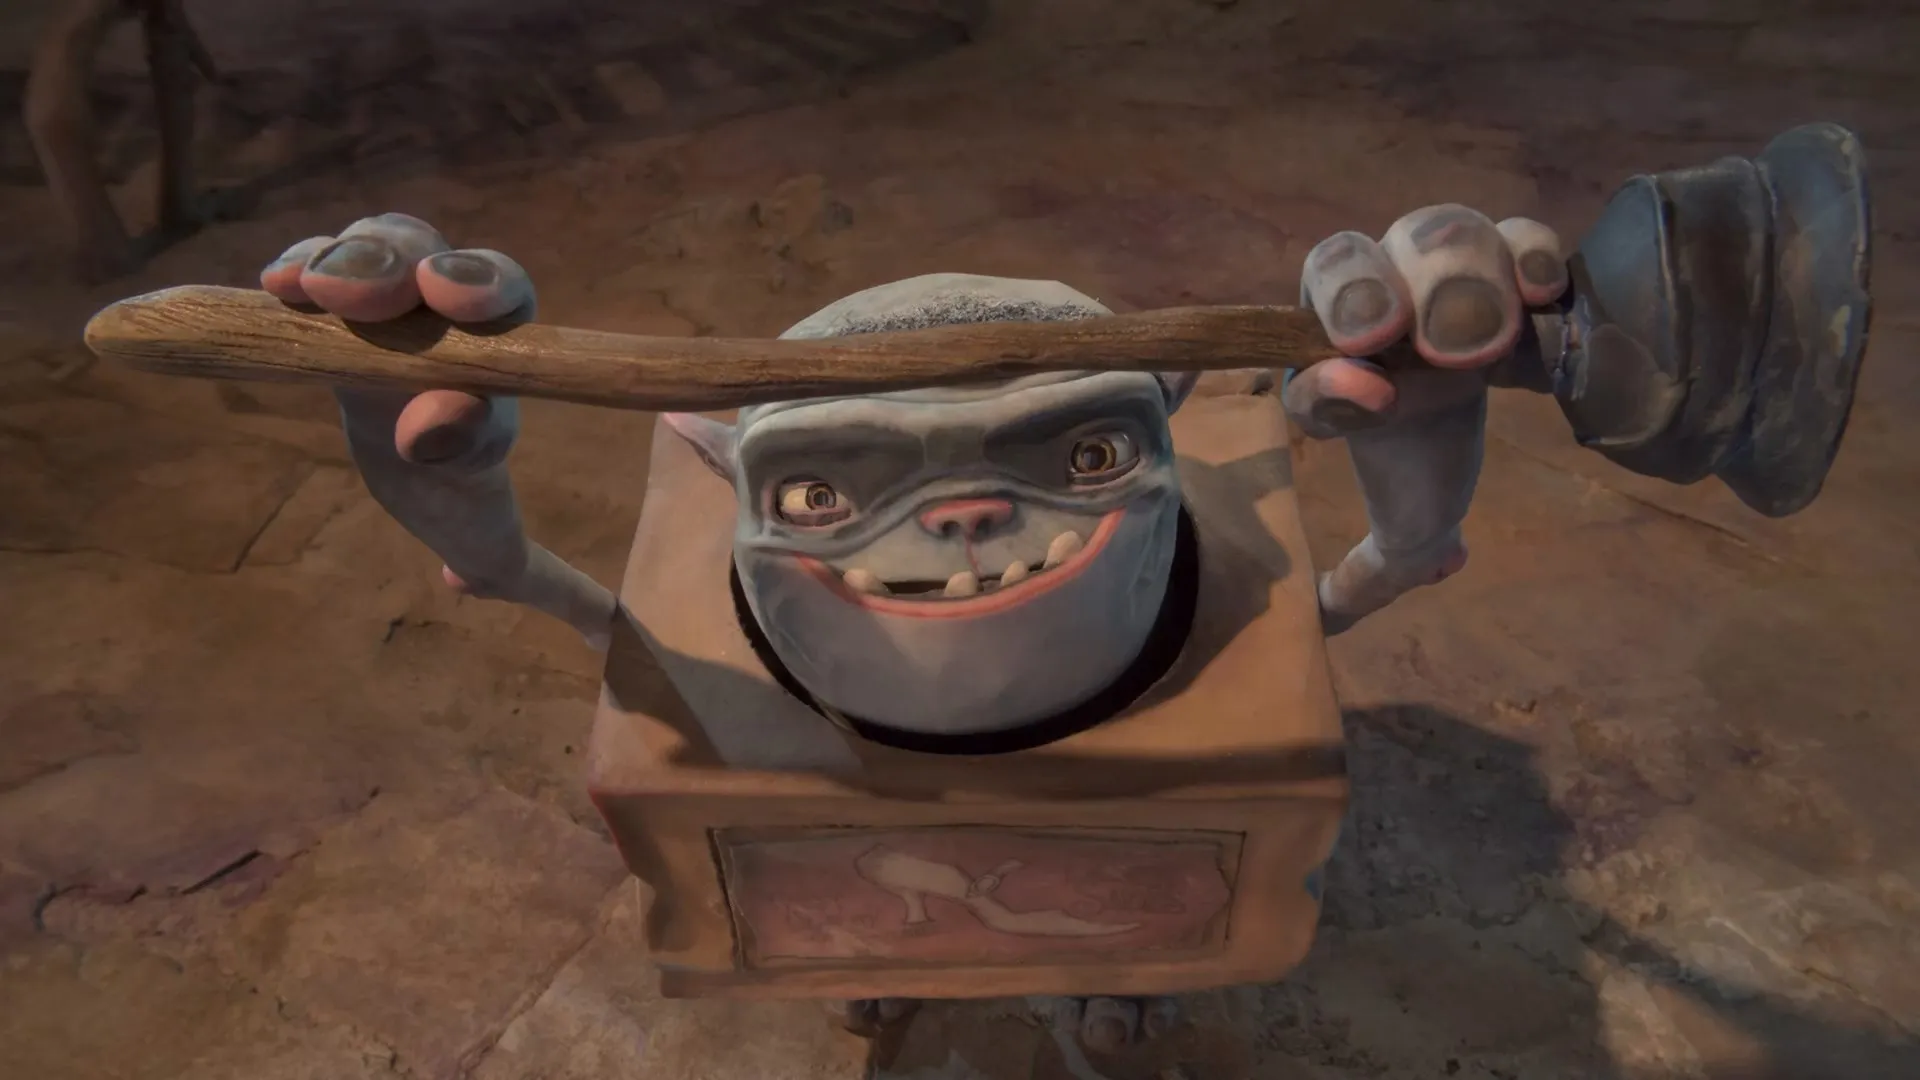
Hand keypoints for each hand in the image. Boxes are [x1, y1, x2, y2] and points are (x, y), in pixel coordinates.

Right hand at [260, 214, 615, 646]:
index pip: (503, 299)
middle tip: (377, 297)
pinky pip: (310, 264)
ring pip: (374, 249)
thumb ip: (551, 578)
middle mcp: (444, 310)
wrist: (394, 462)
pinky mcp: (319, 301)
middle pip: (434, 258)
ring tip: (311, 289)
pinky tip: (275, 286)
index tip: (452, 306)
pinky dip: (295, 266)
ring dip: (346, 261)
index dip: (484, 291)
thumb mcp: (497, 537)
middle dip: (406, 266)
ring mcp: (384, 293)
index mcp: (498, 353)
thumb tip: (608, 630)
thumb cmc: (457, 492)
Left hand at [1286, 205, 1570, 632]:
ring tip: (1484, 339)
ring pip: (1429, 233)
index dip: (1325, 377)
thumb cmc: (1436, 459)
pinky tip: (1542, 297)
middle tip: (1407, 342)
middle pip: (1340, 259)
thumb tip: (1326, 621)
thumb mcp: (1406, 523)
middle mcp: (1373, 298)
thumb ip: (1371, 571)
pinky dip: (1530, 253)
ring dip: (1455, 280)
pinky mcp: (1513, 255)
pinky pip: (1515, 229)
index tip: (1370, 401)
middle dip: (1363, 296)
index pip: (1301, 355)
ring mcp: (1441, 266)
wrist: (1519, 412)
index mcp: (1327, 358)